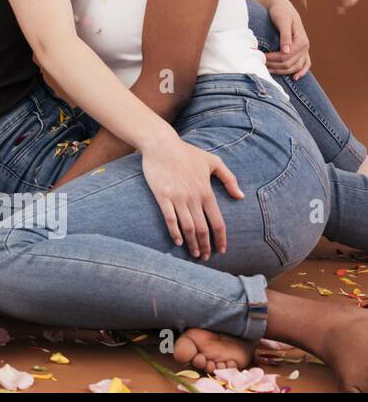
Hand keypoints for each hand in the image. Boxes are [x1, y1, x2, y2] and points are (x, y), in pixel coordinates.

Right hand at [141, 136, 243, 258]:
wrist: (161, 144)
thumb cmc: (187, 152)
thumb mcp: (213, 161)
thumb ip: (229, 179)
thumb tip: (241, 197)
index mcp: (207, 192)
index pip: (218, 222)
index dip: (221, 239)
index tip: (221, 251)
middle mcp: (194, 197)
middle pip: (203, 229)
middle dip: (206, 246)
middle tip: (205, 257)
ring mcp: (177, 197)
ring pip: (187, 227)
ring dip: (192, 243)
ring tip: (193, 254)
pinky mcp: (162, 196)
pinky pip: (170, 218)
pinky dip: (174, 232)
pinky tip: (177, 241)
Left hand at [264, 0, 311, 79]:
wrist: (283, 7)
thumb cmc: (281, 12)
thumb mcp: (283, 22)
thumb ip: (285, 36)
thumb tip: (286, 51)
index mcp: (301, 40)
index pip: (286, 56)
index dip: (272, 59)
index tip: (260, 57)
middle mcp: (305, 46)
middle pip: (289, 63)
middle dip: (274, 66)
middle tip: (260, 64)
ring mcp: (305, 49)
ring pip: (295, 66)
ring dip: (282, 71)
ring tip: (268, 70)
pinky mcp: (302, 50)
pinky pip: (305, 64)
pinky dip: (301, 71)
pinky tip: (295, 78)